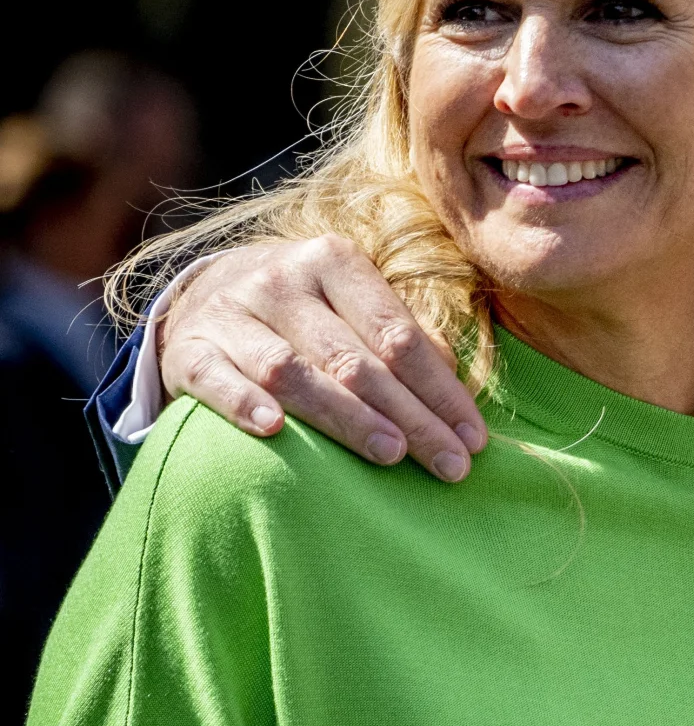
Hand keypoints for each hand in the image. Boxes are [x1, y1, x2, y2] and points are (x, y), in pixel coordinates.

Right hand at [157, 236, 484, 477]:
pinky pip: (216, 379)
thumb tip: (454, 382)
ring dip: (345, 416)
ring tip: (390, 454)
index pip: (397, 334)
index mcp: (333, 261)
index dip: (440, 390)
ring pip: (293, 371)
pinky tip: (274, 429)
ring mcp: (229, 313)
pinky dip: (243, 403)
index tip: (474, 439)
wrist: (201, 295)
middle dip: (410, 416)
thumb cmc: (305, 312)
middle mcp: (280, 281)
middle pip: (355, 360)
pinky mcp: (187, 350)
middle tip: (450, 463)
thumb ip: (402, 337)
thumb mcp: (352, 305)